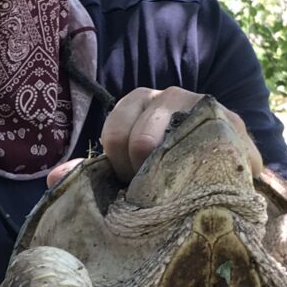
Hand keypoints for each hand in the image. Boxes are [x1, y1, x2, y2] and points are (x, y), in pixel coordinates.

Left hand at [46, 88, 261, 188]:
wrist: (222, 164)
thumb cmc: (167, 164)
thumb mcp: (128, 165)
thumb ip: (94, 172)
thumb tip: (54, 181)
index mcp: (137, 102)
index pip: (113, 133)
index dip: (117, 166)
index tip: (130, 182)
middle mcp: (168, 96)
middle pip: (139, 139)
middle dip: (141, 174)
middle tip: (154, 190)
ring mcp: (202, 105)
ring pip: (173, 144)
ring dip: (169, 175)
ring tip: (177, 188)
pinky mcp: (233, 123)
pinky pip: (210, 146)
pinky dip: (203, 169)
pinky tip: (203, 181)